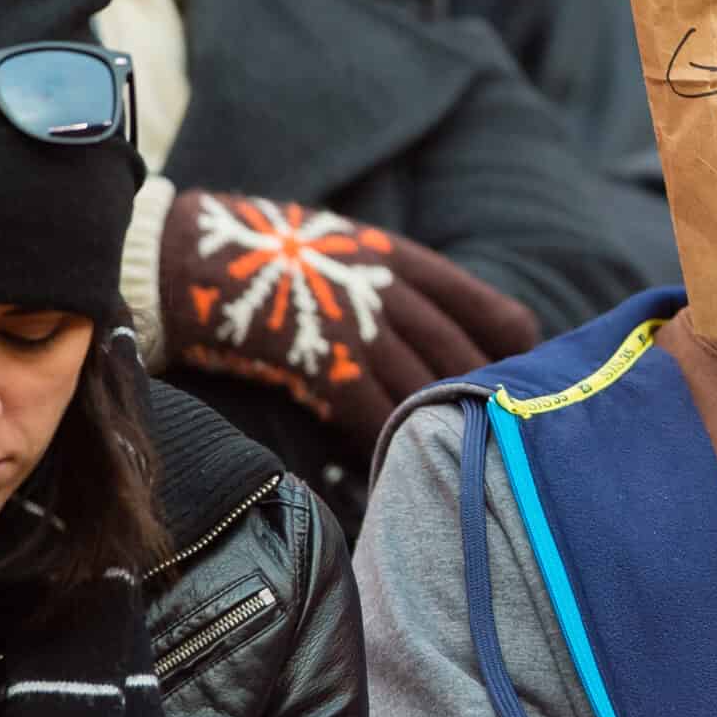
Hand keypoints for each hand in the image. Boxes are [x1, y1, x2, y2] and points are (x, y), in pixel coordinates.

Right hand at [158, 190, 538, 451]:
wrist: (186, 256)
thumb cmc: (262, 255)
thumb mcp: (345, 248)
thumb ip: (393, 284)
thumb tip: (432, 328)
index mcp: (404, 262)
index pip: (496, 314)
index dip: (521, 356)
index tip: (531, 382)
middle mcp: (393, 294)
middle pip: (469, 358)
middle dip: (492, 402)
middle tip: (506, 439)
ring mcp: (361, 330)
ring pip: (431, 390)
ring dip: (450, 429)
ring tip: (467, 464)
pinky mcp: (326, 366)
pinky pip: (381, 417)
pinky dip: (397, 446)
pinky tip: (406, 468)